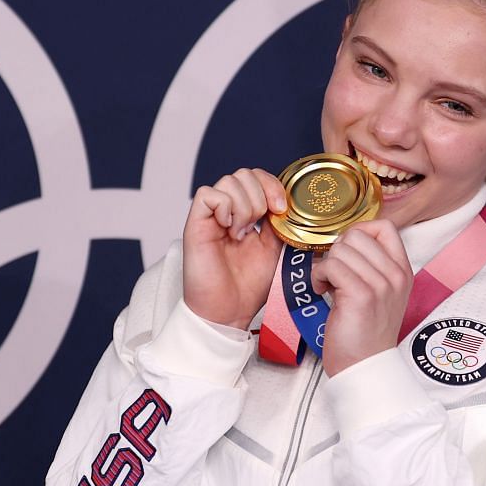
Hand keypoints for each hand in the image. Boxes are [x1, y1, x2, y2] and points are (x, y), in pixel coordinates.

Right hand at [183, 168, 285, 328]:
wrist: (229, 311)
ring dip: (244, 206)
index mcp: (246, 214)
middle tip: (261, 223)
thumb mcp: (275, 249)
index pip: (257, 178)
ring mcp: (211, 217)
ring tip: (242, 233)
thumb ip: (279, 224)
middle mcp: (227, 212)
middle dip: (261, 194)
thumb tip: (289, 204)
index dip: (272, 185)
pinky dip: (225, 208)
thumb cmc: (248, 286)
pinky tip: (230, 230)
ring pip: (229, 181)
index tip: (281, 209)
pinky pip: (208, 195)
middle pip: (243, 174)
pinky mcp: (195, 224)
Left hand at [311, 220, 412, 376]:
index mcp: (402, 271)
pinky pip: (331, 265)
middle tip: (334, 274)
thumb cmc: (364, 332)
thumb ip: (370, 266)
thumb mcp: (379, 293)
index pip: (384, 226)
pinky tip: (321, 291)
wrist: (364, 366)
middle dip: (338, 251)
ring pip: (341, 248)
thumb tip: (344, 241)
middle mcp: (396, 275)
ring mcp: (381, 285)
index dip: (359, 233)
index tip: (347, 254)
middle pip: (357, 234)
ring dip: (326, 265)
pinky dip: (318, 276)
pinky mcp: (362, 296)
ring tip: (328, 285)